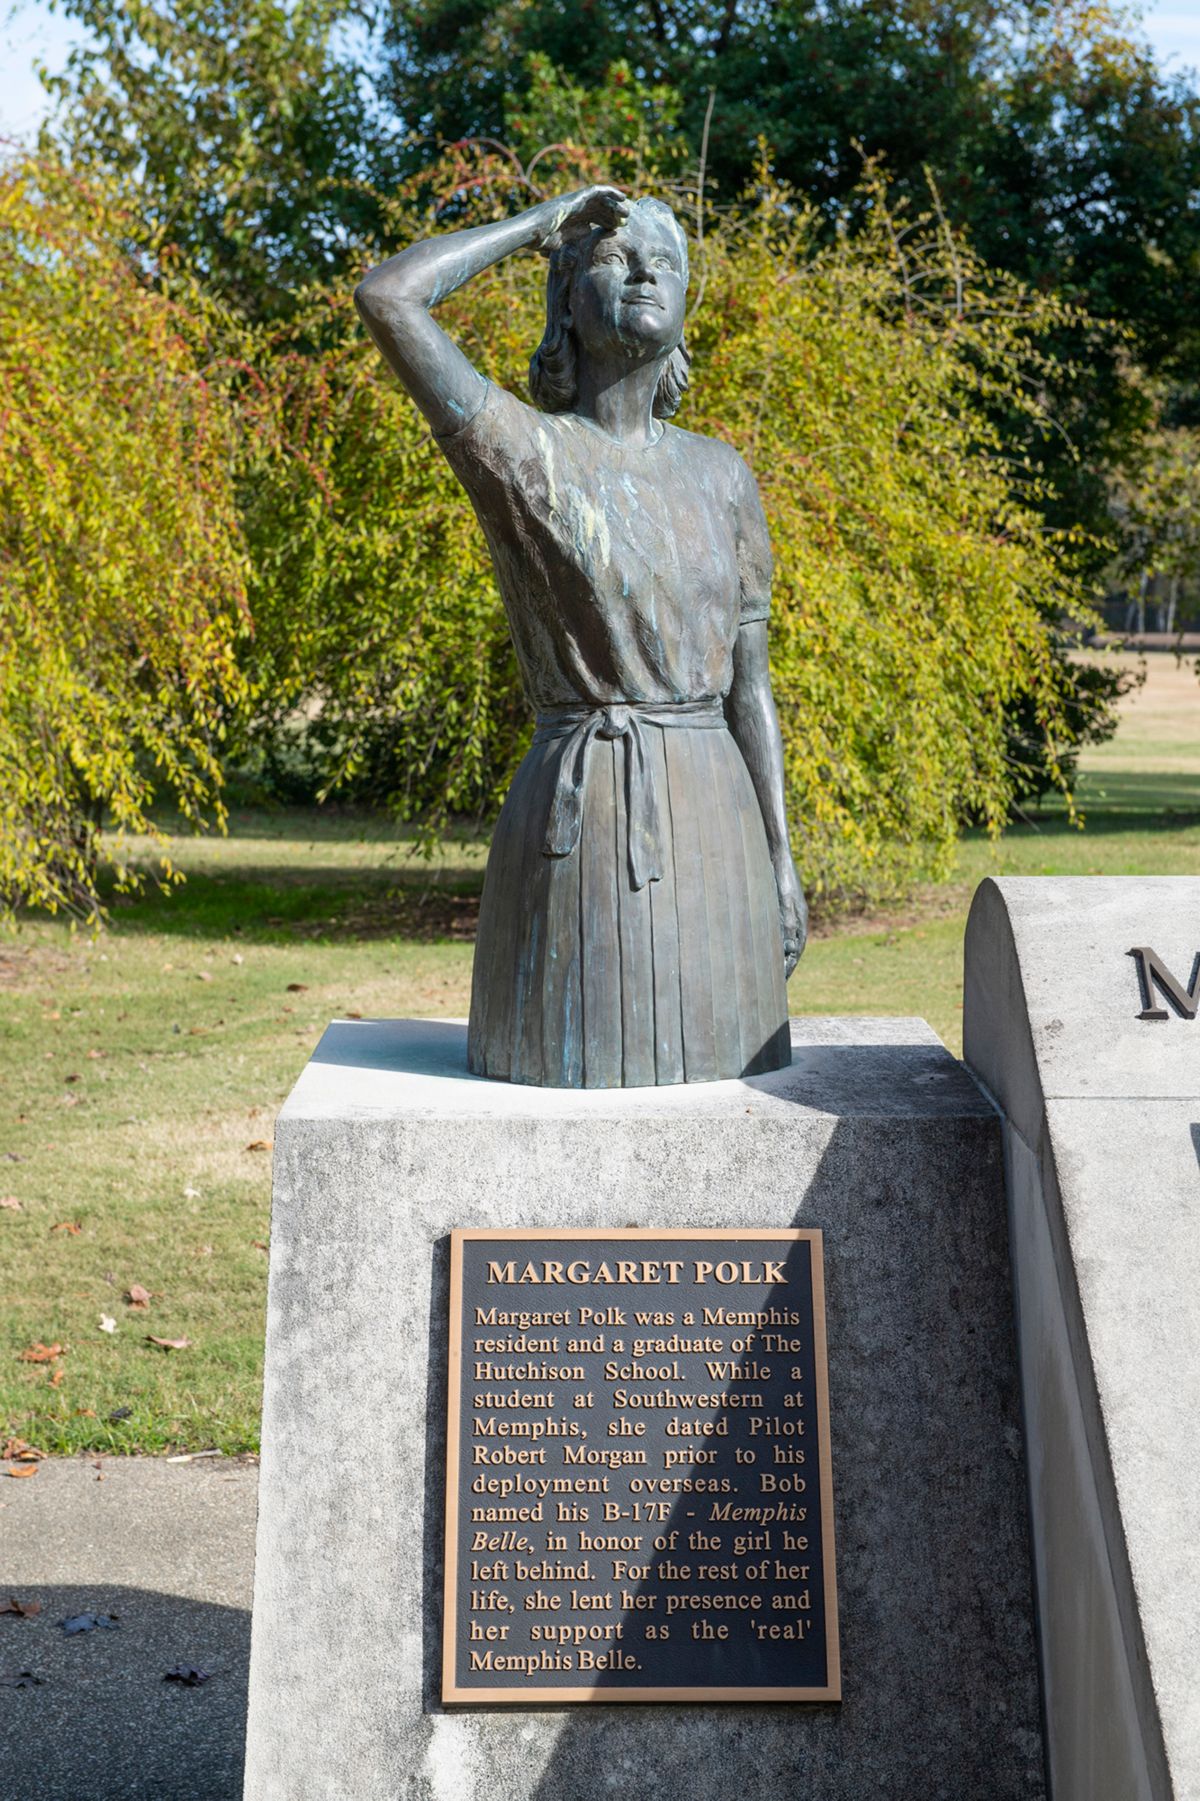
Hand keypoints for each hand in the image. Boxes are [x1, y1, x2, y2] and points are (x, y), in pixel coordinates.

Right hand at [535, 185, 628, 255]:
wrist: (529, 231)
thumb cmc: (540, 240)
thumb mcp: (562, 242)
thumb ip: (575, 237)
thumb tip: (588, 232)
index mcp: (571, 219)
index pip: (592, 219)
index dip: (606, 223)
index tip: (618, 229)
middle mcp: (573, 208)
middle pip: (597, 209)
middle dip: (611, 214)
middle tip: (626, 221)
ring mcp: (574, 201)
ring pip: (599, 200)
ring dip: (614, 204)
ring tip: (626, 212)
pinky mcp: (575, 197)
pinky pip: (595, 191)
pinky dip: (609, 192)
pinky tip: (621, 197)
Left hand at [774, 856, 807, 979]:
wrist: (777, 855)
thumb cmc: (781, 879)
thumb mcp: (784, 904)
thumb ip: (788, 926)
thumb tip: (789, 951)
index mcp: (800, 922)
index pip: (796, 951)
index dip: (789, 966)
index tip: (780, 981)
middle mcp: (796, 919)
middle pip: (791, 947)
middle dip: (784, 963)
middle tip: (774, 980)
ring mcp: (788, 912)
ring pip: (783, 938)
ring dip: (777, 953)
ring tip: (766, 967)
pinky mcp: (779, 905)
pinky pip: (775, 928)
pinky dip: (770, 940)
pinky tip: (760, 945)